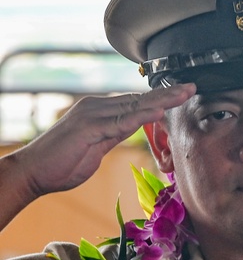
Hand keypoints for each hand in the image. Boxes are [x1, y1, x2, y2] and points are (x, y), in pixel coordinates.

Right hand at [4, 84, 194, 199]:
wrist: (34, 172)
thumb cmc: (63, 163)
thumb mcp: (97, 147)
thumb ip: (114, 134)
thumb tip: (132, 127)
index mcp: (99, 111)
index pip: (136, 101)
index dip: (160, 98)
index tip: (182, 94)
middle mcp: (96, 107)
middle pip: (139, 98)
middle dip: (167, 93)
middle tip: (192, 87)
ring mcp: (92, 116)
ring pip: (134, 106)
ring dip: (162, 99)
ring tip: (184, 94)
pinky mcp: (89, 128)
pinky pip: (121, 121)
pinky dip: (142, 115)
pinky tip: (160, 111)